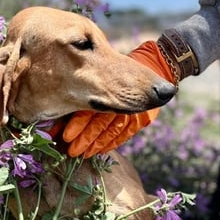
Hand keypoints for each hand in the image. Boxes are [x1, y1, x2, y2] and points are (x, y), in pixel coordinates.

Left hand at [61, 40, 174, 157]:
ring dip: (96, 144)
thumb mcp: (105, 73)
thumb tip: (64, 103)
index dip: (77, 124)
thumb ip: (89, 88)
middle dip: (84, 139)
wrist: (155, 66)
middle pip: (99, 123)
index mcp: (108, 89)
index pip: (89, 110)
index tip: (65, 136)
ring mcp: (133, 112)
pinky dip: (111, 143)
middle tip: (72, 151)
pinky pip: (124, 135)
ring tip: (84, 154)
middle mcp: (121, 101)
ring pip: (111, 131)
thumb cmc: (120, 70)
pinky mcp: (141, 119)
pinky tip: (100, 150)